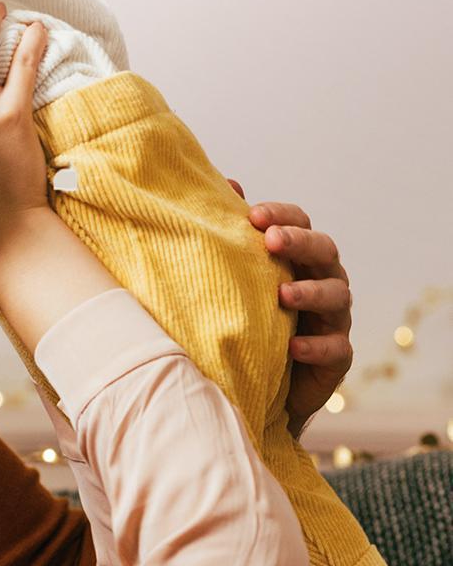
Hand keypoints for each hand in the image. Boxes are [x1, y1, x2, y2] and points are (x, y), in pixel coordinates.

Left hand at [227, 182, 353, 437]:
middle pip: (324, 252)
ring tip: (282, 295)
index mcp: (299, 258)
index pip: (299, 225)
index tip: (253, 214)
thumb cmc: (249, 319)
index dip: (282, 216)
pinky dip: (316, 346)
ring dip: (310, 292)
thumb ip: (236, 235)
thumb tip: (228, 183)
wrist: (257, 383)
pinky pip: (335, 349)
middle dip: (300, 243)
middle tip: (271, 241)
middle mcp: (322, 281)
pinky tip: (293, 345)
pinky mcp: (336, 357)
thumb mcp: (238, 277)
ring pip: (336, 296)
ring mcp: (333, 319)